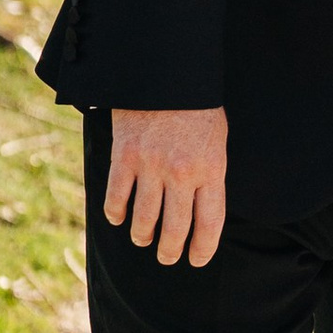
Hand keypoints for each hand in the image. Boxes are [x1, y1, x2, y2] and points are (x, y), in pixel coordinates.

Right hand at [104, 107, 226, 266]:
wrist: (166, 72)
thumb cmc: (196, 106)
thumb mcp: (217, 140)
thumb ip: (210, 174)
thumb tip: (202, 208)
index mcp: (211, 168)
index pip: (209, 224)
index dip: (203, 249)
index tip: (197, 260)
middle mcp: (182, 173)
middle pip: (175, 229)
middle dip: (170, 251)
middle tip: (167, 258)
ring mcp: (151, 166)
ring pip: (144, 219)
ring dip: (142, 236)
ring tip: (143, 239)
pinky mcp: (124, 156)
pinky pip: (116, 197)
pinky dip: (116, 213)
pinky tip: (118, 218)